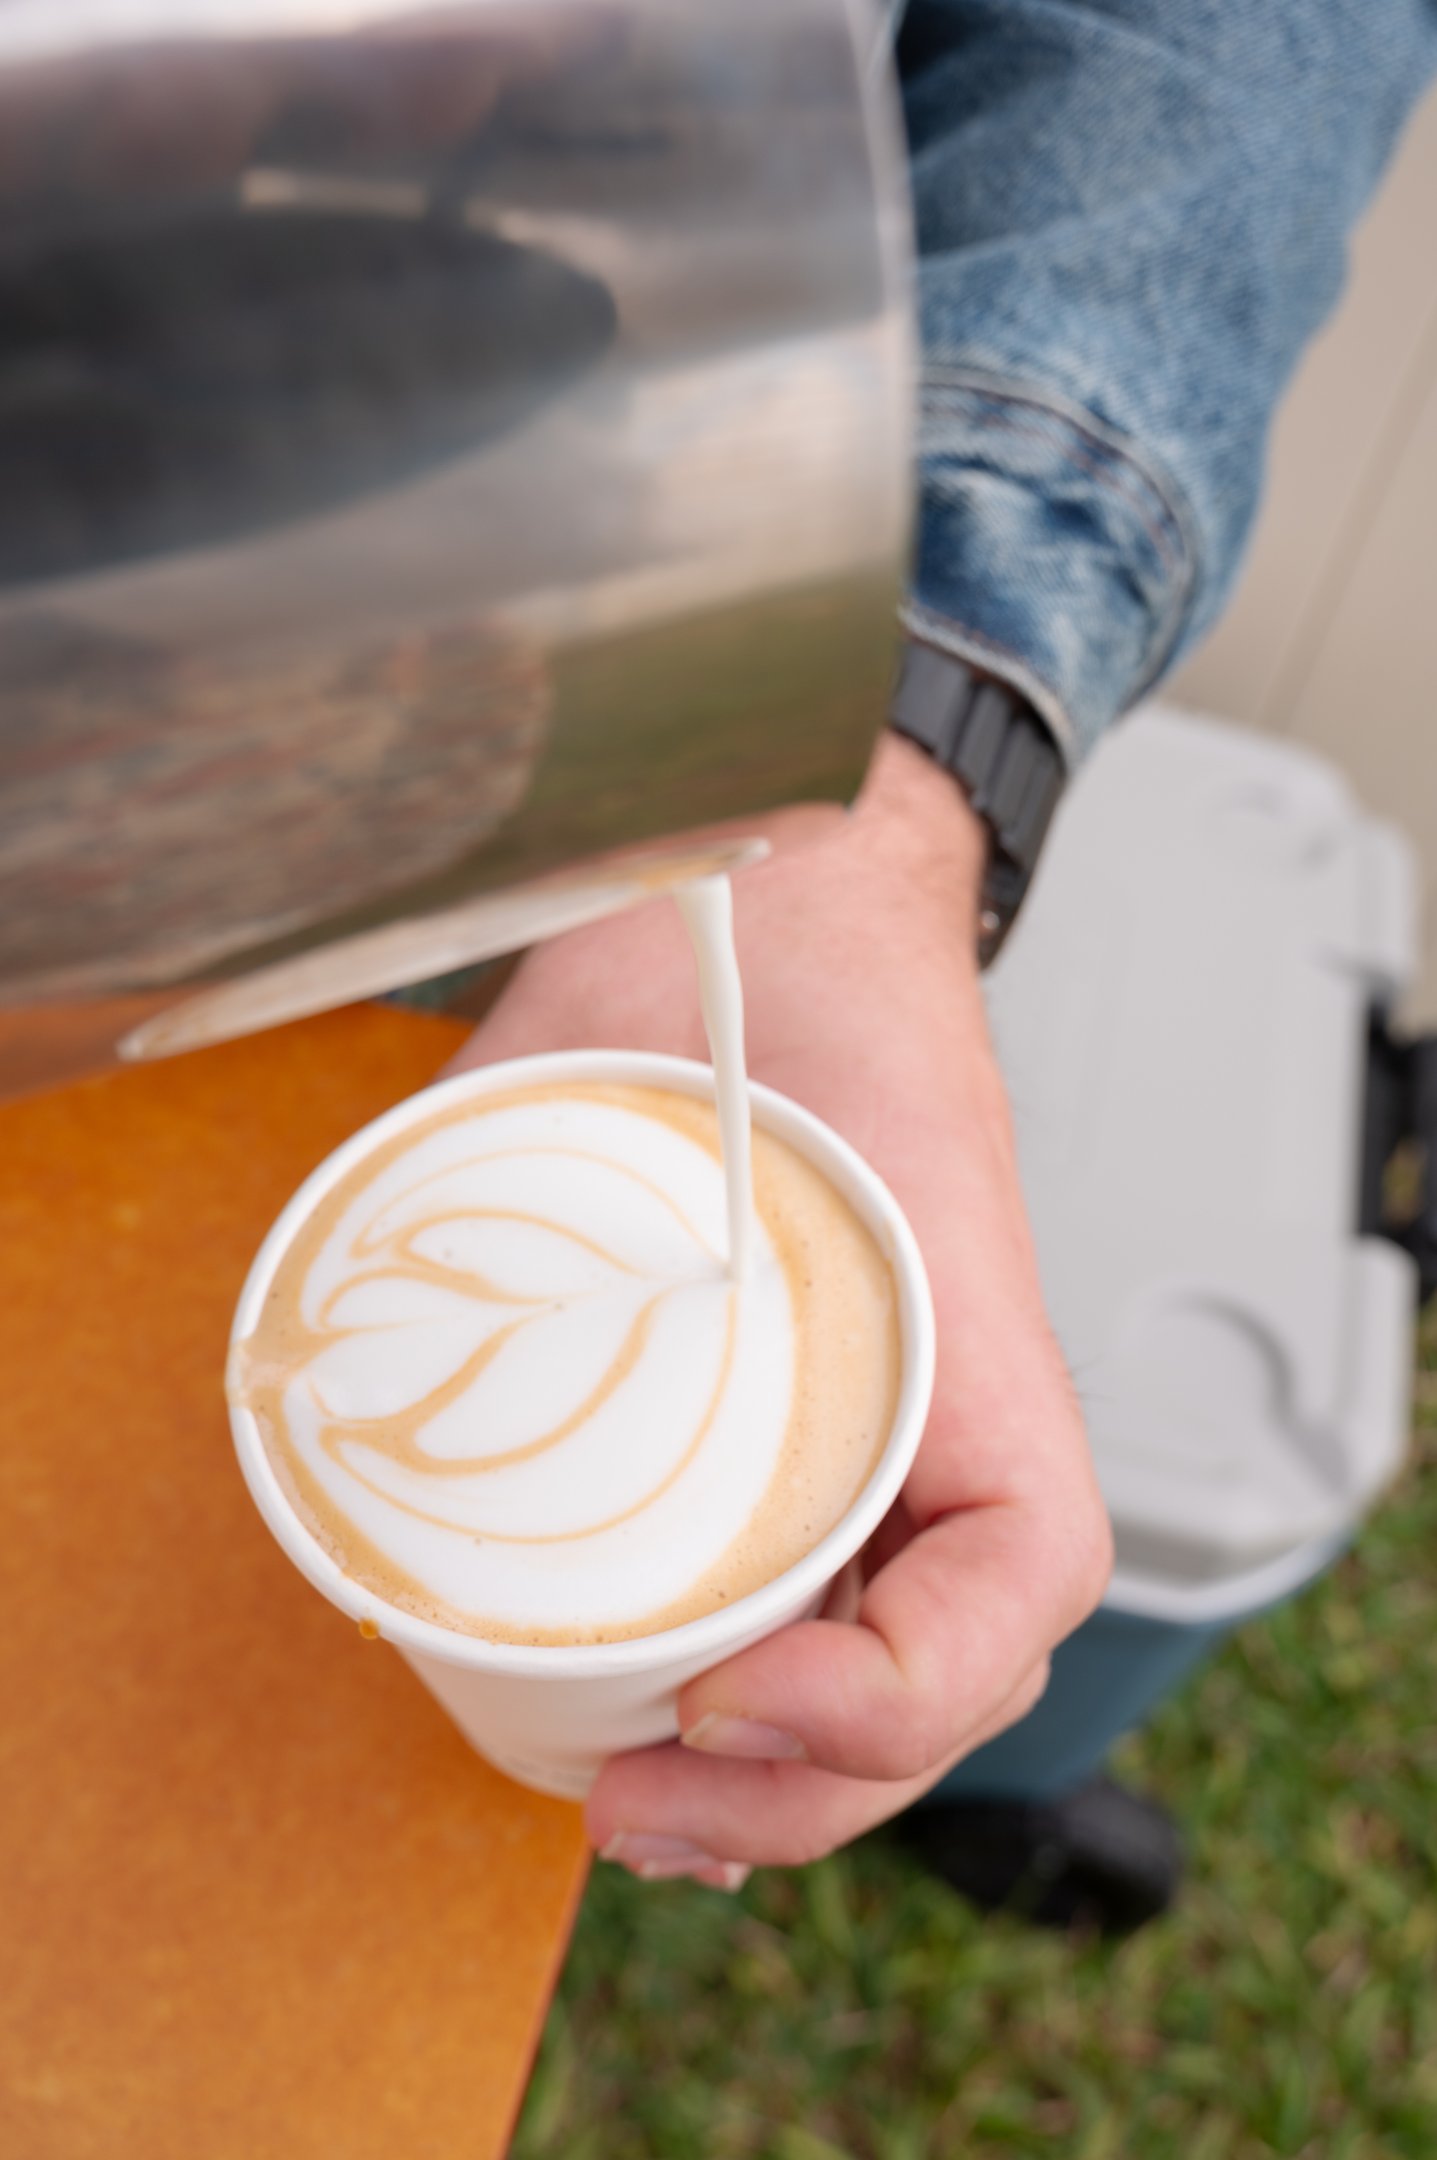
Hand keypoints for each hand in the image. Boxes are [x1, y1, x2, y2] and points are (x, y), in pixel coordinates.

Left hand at [447, 735, 1110, 1883]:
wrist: (804, 903)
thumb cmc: (756, 946)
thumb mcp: (626, 1028)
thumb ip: (497, 1155)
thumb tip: (327, 1331)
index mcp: (967, 1315)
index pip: (1025, 1562)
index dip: (898, 1685)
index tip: (725, 1690)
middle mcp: (954, 1403)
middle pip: (955, 1673)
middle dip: (807, 1789)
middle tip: (628, 1801)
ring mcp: (900, 1433)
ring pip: (900, 1669)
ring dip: (790, 1791)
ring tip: (631, 1813)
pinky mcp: (830, 1442)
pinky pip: (840, 1605)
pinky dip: (774, 1719)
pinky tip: (665, 1756)